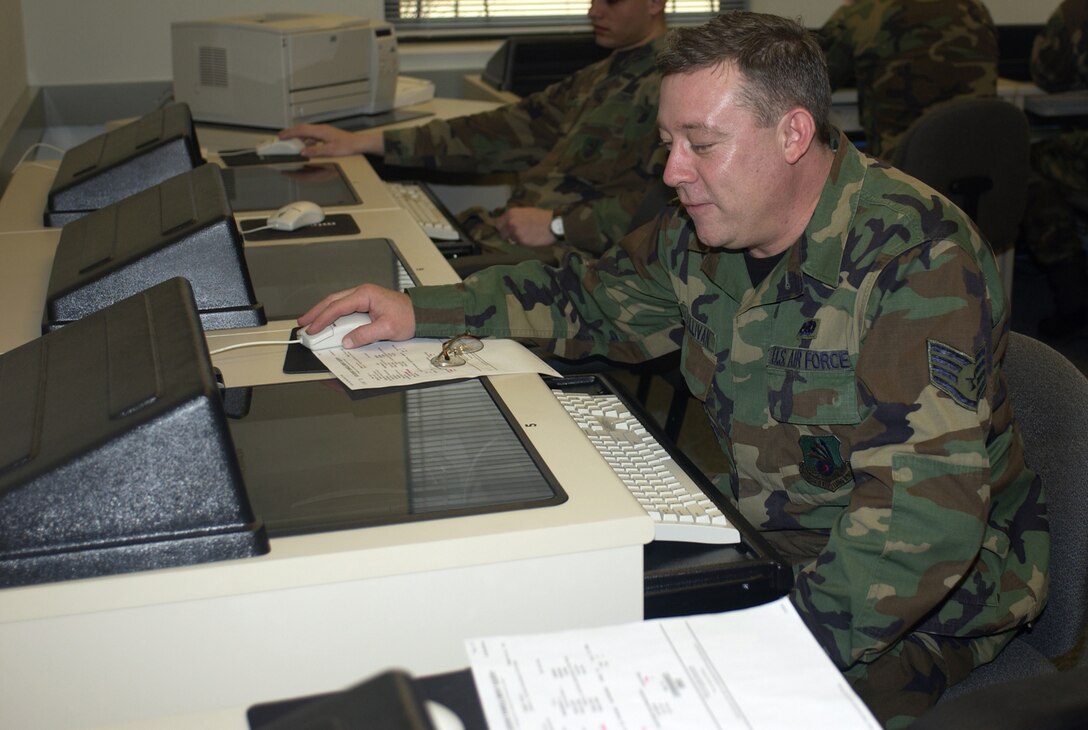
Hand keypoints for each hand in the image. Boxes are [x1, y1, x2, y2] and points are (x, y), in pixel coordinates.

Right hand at [278, 124, 383, 156]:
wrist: (358, 143)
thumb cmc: (348, 145)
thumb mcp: (330, 151)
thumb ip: (315, 151)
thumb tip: (303, 152)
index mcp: (320, 131)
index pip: (301, 130)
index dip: (289, 133)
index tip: (281, 136)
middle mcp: (321, 129)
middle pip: (302, 129)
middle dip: (290, 132)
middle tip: (281, 137)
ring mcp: (324, 131)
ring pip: (306, 131)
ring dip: (297, 135)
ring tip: (290, 140)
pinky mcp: (326, 135)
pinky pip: (312, 135)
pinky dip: (305, 138)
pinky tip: (304, 145)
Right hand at [298, 284, 414, 348]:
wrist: (422, 314)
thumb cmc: (409, 317)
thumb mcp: (387, 329)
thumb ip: (365, 335)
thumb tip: (347, 341)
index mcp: (366, 294)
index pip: (338, 306)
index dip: (322, 318)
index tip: (312, 328)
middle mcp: (362, 293)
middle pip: (332, 301)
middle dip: (316, 312)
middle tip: (303, 324)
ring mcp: (363, 298)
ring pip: (337, 304)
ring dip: (323, 314)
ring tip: (311, 324)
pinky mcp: (365, 305)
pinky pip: (345, 309)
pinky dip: (334, 316)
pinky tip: (329, 324)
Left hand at [495, 207, 556, 246]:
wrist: (553, 224)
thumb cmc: (541, 216)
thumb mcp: (525, 211)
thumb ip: (514, 217)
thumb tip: (507, 222)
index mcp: (511, 213)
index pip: (498, 223)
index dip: (503, 227)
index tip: (507, 229)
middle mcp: (511, 222)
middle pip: (502, 233)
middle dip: (507, 235)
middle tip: (515, 234)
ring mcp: (515, 232)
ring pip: (510, 240)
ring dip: (515, 239)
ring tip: (526, 235)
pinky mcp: (521, 241)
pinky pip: (518, 244)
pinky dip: (522, 243)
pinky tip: (530, 238)